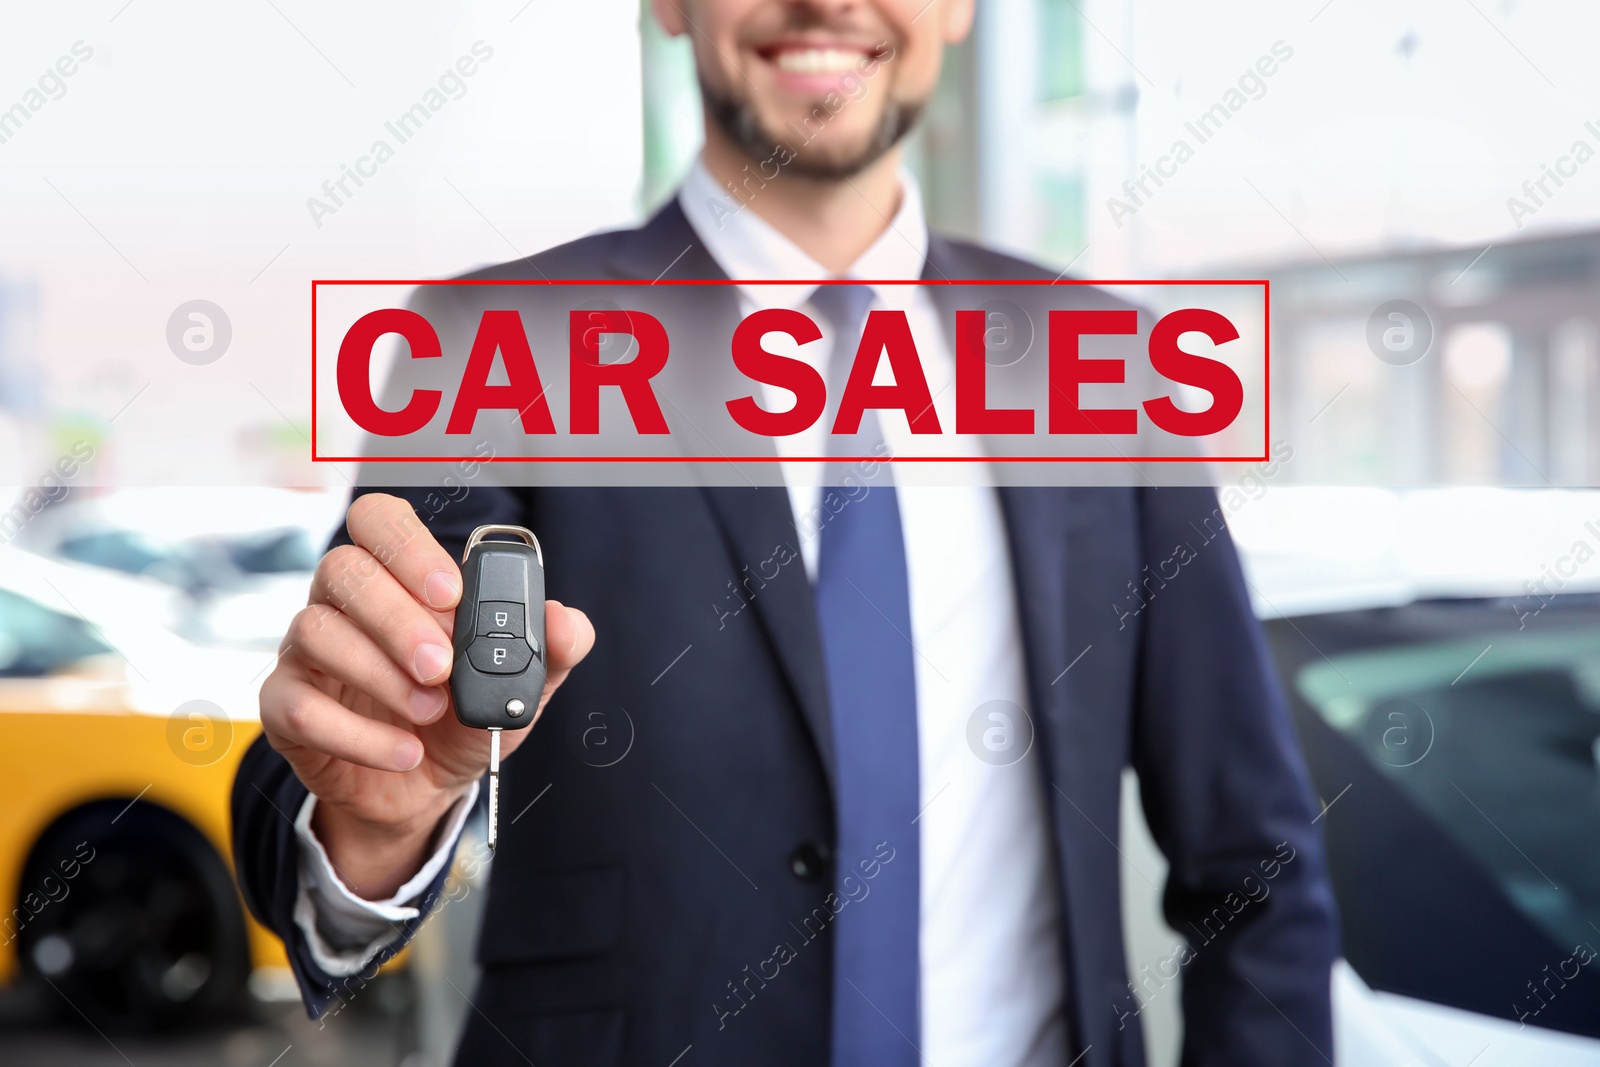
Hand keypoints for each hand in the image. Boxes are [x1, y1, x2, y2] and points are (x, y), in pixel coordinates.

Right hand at [259, 493, 593, 898]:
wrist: (425, 791)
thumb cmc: (465, 719)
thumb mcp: (520, 688)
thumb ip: (550, 650)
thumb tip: (564, 621)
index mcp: (398, 578)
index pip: (379, 520)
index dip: (408, 546)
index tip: (451, 592)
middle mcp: (344, 602)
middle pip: (343, 570)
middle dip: (397, 617)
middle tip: (441, 665)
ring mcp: (307, 651)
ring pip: (315, 630)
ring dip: (380, 675)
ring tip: (431, 712)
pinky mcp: (284, 706)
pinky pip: (296, 704)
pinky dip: (357, 734)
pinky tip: (404, 752)